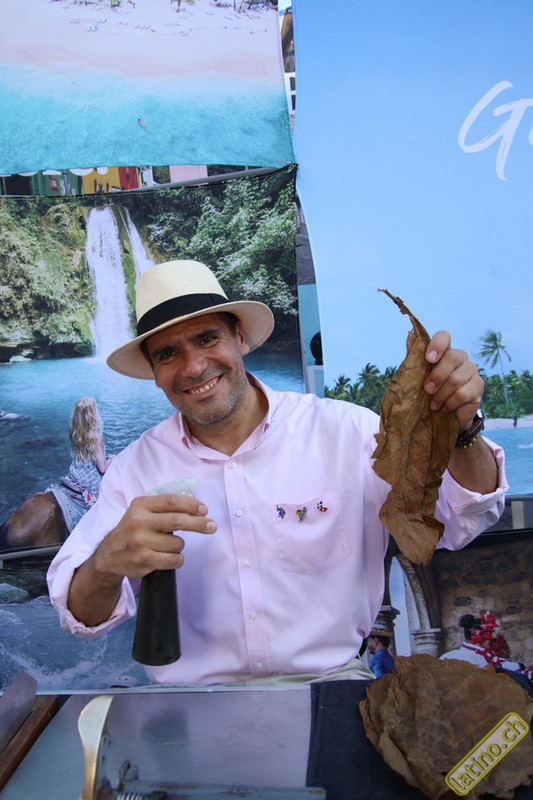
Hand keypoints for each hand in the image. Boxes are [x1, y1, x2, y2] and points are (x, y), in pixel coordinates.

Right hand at [93, 492, 216, 579]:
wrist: (109, 556)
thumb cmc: (132, 531)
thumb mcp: (141, 512)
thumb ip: (164, 507)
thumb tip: (195, 505)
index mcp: (140, 505)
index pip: (171, 501)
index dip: (191, 505)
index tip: (204, 510)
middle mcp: (138, 522)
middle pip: (178, 521)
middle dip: (199, 524)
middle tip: (212, 526)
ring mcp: (140, 542)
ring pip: (177, 544)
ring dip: (180, 546)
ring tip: (169, 546)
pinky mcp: (143, 560)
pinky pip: (173, 560)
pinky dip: (177, 559)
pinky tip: (170, 557)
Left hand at [423, 331, 482, 431]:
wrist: (447, 416)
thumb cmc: (430, 395)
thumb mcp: (420, 382)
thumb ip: (416, 371)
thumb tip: (407, 366)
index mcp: (443, 351)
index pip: (444, 337)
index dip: (437, 345)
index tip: (428, 359)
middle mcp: (460, 357)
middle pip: (452, 358)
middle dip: (437, 376)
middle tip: (428, 389)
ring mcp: (472, 370)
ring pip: (456, 379)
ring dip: (441, 394)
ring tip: (434, 404)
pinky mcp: (478, 386)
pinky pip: (463, 394)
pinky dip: (450, 403)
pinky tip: (445, 407)